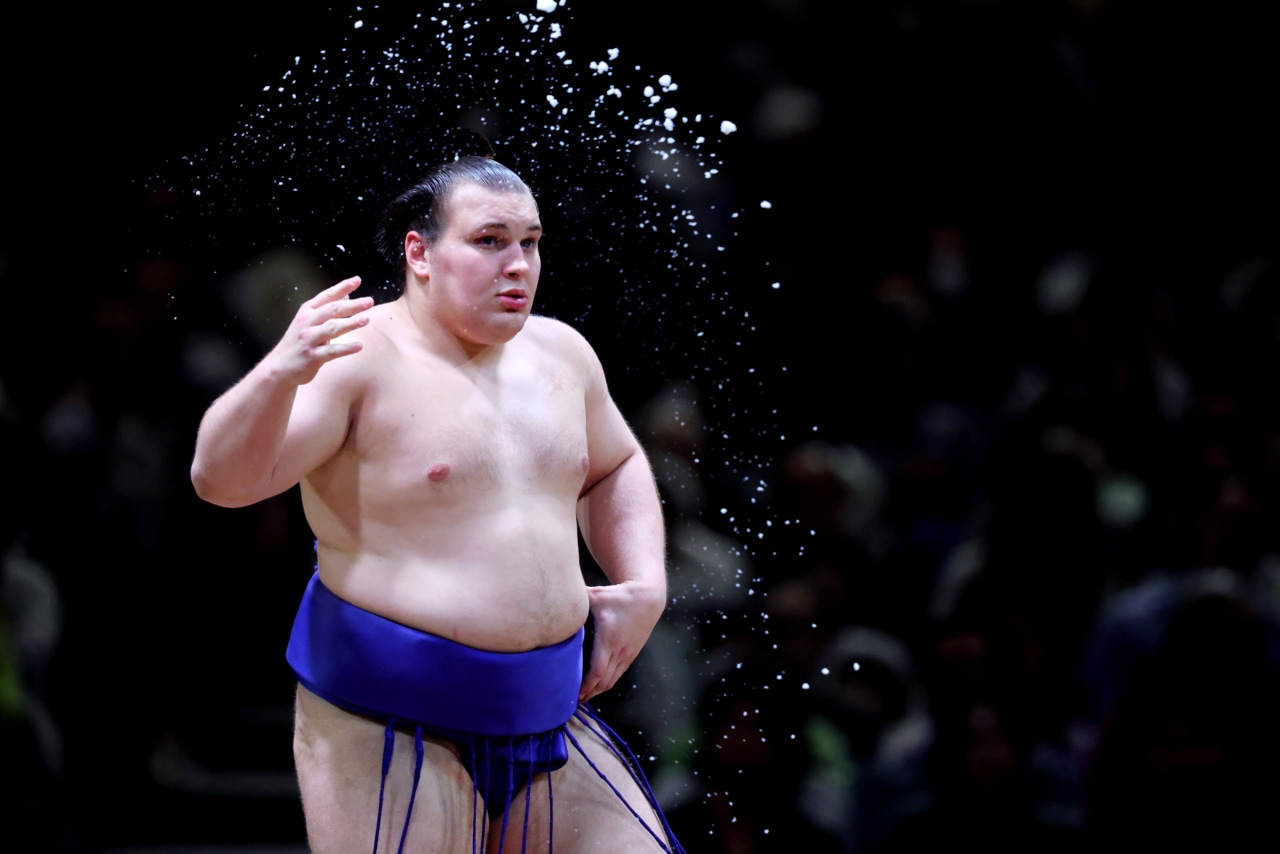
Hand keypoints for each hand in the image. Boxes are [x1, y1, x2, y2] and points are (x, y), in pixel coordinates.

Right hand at [269, 277, 373, 384]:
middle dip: (352, 305)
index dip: (342, 287)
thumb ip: (327, 309)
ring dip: (350, 323)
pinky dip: (346, 348)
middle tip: (370, 301)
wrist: (280, 368)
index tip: (357, 280)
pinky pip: (332, 351)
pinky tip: (359, 346)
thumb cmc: (300, 342)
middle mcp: (307, 322)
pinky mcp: (312, 357)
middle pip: (332, 310)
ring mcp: (309, 339)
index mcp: (307, 311)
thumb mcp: (309, 322)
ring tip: (366, 320)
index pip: (327, 296)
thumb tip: (346, 294)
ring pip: (332, 328)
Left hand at [580, 581, 665, 702]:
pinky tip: (596, 687)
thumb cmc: (619, 596)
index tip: (574, 694)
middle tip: (571, 701)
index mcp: (608, 640)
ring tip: (582, 698)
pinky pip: (617, 675)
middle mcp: (619, 651)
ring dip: (597, 692)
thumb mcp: (597, 595)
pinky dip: (606, 684)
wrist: (648, 599)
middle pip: (603, 682)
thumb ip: (577, 598)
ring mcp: (627, 655)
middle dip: (588, 694)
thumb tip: (556, 595)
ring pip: (611, 681)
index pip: (597, 671)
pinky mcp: (631, 654)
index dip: (586, 686)